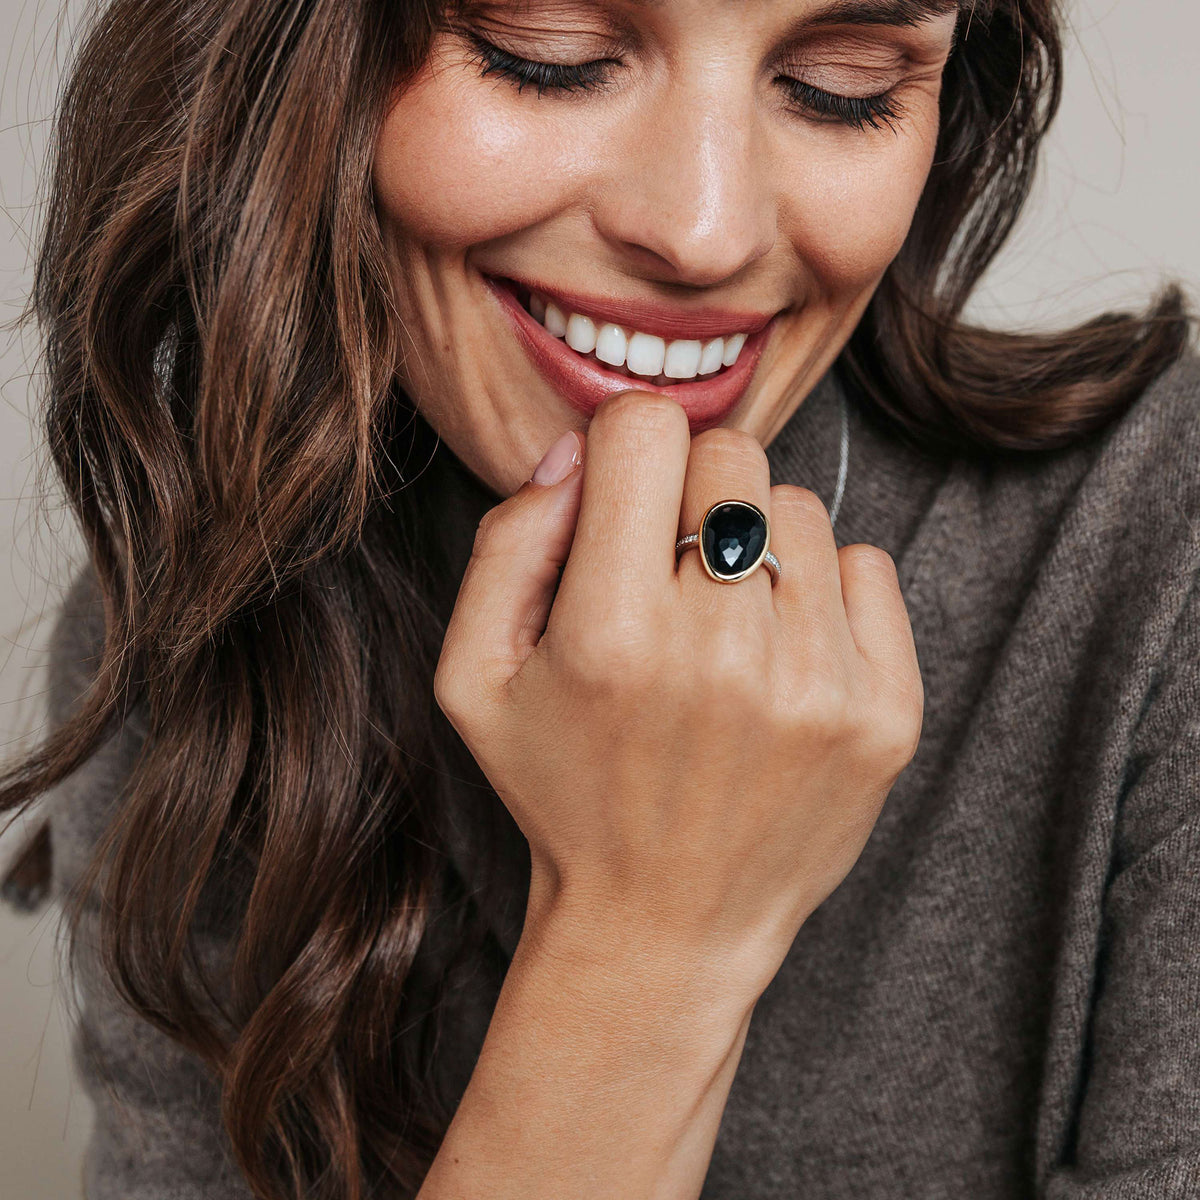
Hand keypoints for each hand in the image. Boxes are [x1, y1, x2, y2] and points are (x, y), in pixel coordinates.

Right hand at [434, 391, 923, 1001]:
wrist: (664, 925)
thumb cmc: (563, 790)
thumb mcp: (475, 678)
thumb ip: (508, 543)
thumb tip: (577, 451)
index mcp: (610, 634)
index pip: (645, 428)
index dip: (625, 447)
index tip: (624, 497)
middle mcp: (721, 653)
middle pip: (729, 455)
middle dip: (690, 494)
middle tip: (670, 574)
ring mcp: (816, 685)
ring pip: (798, 507)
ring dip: (757, 547)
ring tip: (725, 629)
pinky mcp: (884, 715)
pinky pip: (869, 566)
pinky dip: (823, 591)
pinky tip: (780, 656)